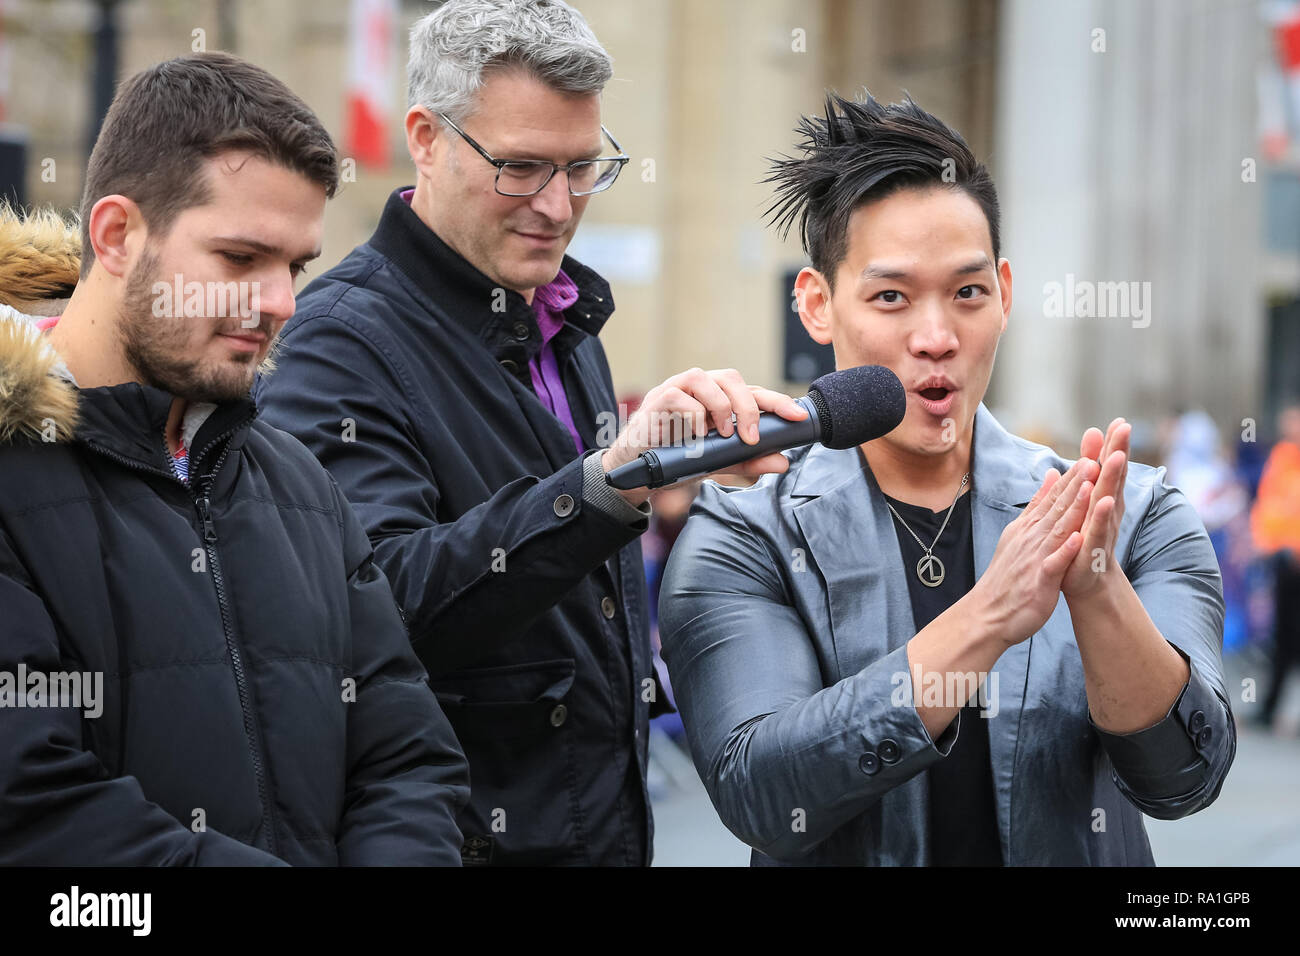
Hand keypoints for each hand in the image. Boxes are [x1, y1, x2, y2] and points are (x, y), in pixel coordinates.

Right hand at [600, 367, 807, 504]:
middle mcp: (699, 387)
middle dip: (749, 406)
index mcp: (717, 397)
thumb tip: (782, 462)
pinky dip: (693, 416)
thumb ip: (748, 461)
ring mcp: (676, 389)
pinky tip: (696, 436)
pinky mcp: (656, 399)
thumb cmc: (677, 458)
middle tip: (751, 437)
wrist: (637, 471)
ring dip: (721, 408)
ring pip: (706, 380)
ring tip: (724, 435)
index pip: (751, 392)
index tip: (797, 417)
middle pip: (731, 378)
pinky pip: (679, 397)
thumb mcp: (718, 462)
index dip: (776, 401)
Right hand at [969, 456, 1097, 647]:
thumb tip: (1052, 474)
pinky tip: (1078, 539)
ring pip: (1058, 530)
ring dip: (1073, 509)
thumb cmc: (1008, 577)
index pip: (1053, 498)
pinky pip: (1054, 564)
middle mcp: (1032, 538)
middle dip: (1076, 484)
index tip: (1088, 457)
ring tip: (1089, 489)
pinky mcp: (1039, 581)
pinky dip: (1066, 551)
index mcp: (1029, 528)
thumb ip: (1038, 504)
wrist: (989, 614)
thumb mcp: (1020, 533)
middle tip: (1093, 460)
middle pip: (1057, 508)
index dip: (1071, 478)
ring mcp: (1035, 558)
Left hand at [1061, 418, 1130, 599]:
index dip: (1113, 445)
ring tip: (1117, 456)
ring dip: (1113, 478)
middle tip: (1124, 427)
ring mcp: (1103, 527)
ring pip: (1108, 498)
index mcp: (1103, 498)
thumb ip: (1086, 473)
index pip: (1109, 467)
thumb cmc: (1084, 537)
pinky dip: (1101, 514)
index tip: (1119, 420)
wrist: (1086, 581)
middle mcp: (1108, 510)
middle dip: (1118, 451)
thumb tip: (1090, 441)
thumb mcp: (1084, 503)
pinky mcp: (1092, 546)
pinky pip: (1097, 528)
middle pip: (1114, 476)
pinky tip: (1105, 500)